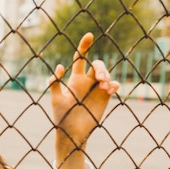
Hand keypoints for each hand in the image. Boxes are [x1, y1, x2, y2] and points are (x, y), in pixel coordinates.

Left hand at [48, 32, 119, 168]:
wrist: (72, 133)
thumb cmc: (61, 116)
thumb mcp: (56, 99)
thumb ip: (55, 83)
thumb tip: (60, 66)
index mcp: (74, 79)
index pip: (80, 58)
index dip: (84, 46)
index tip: (89, 35)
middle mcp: (86, 82)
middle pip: (97, 65)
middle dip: (100, 68)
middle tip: (99, 78)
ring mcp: (97, 89)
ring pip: (106, 74)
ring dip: (107, 76)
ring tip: (104, 86)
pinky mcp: (105, 97)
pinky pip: (114, 85)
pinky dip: (114, 84)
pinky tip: (109, 89)